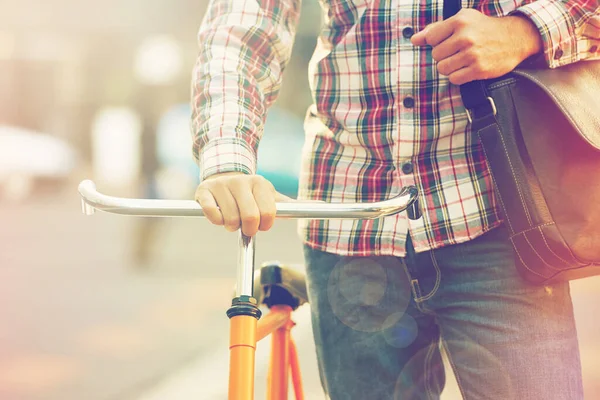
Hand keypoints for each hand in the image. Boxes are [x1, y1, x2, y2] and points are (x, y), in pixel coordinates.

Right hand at [195, 172, 289, 236]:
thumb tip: (321, 204)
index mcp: (260, 183)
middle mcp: (240, 181)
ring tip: (232, 217)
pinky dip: (216, 221)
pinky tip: (219, 215)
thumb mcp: (271, 197)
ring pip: (230, 220)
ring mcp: (221, 185)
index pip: (268, 214)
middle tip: (245, 225)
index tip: (261, 223)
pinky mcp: (204, 191)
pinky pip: (212, 214)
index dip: (264, 225)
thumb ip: (292, 205)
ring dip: (231, 226)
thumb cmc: (252, 195)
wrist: (224, 180)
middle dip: (248, 229)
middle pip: (250, 218)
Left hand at [411, 9, 542, 84]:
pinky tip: (467, 68)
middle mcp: (465, 36)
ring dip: (450, 67)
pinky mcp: (479, 69)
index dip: (437, 42)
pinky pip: (454, 79)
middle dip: (444, 56)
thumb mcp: (462, 21)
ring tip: (462, 60)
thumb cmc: (483, 29)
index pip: (431, 38)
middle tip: (458, 51)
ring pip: (443, 69)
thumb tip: (414, 39)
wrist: (515, 37)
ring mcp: (472, 54)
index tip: (449, 41)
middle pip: (436, 55)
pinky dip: (458, 77)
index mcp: (459, 21)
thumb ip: (436, 29)